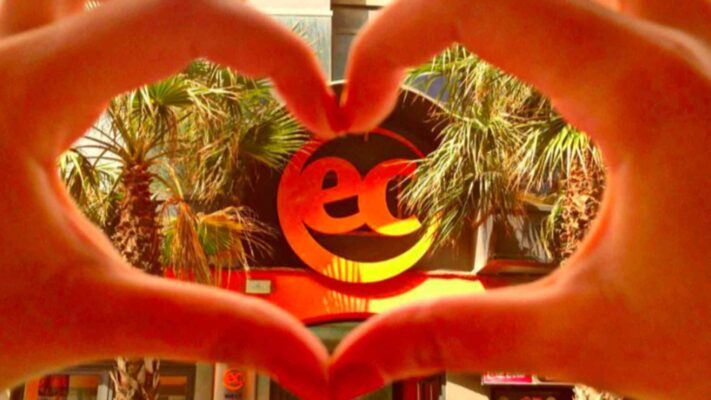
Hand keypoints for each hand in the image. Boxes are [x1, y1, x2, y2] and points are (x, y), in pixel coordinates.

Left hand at [0, 1, 338, 397]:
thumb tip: (310, 367)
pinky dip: (115, 41)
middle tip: (274, 69)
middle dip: (219, 21)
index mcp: (27, 88)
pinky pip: (56, 26)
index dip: (275, 50)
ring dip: (154, 21)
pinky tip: (125, 93)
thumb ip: (209, 330)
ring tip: (209, 65)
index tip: (322, 111)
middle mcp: (4, 55)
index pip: (184, 16)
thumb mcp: (87, 317)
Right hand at [331, 0, 710, 398]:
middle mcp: (689, 35)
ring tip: (473, 49)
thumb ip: (455, 333)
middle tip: (407, 54)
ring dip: (524, 9)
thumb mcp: (589, 336)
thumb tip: (354, 362)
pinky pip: (647, 2)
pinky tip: (557, 60)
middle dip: (447, 5)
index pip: (478, 2)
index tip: (358, 100)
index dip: (391, 35)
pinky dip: (583, 16)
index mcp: (645, 91)